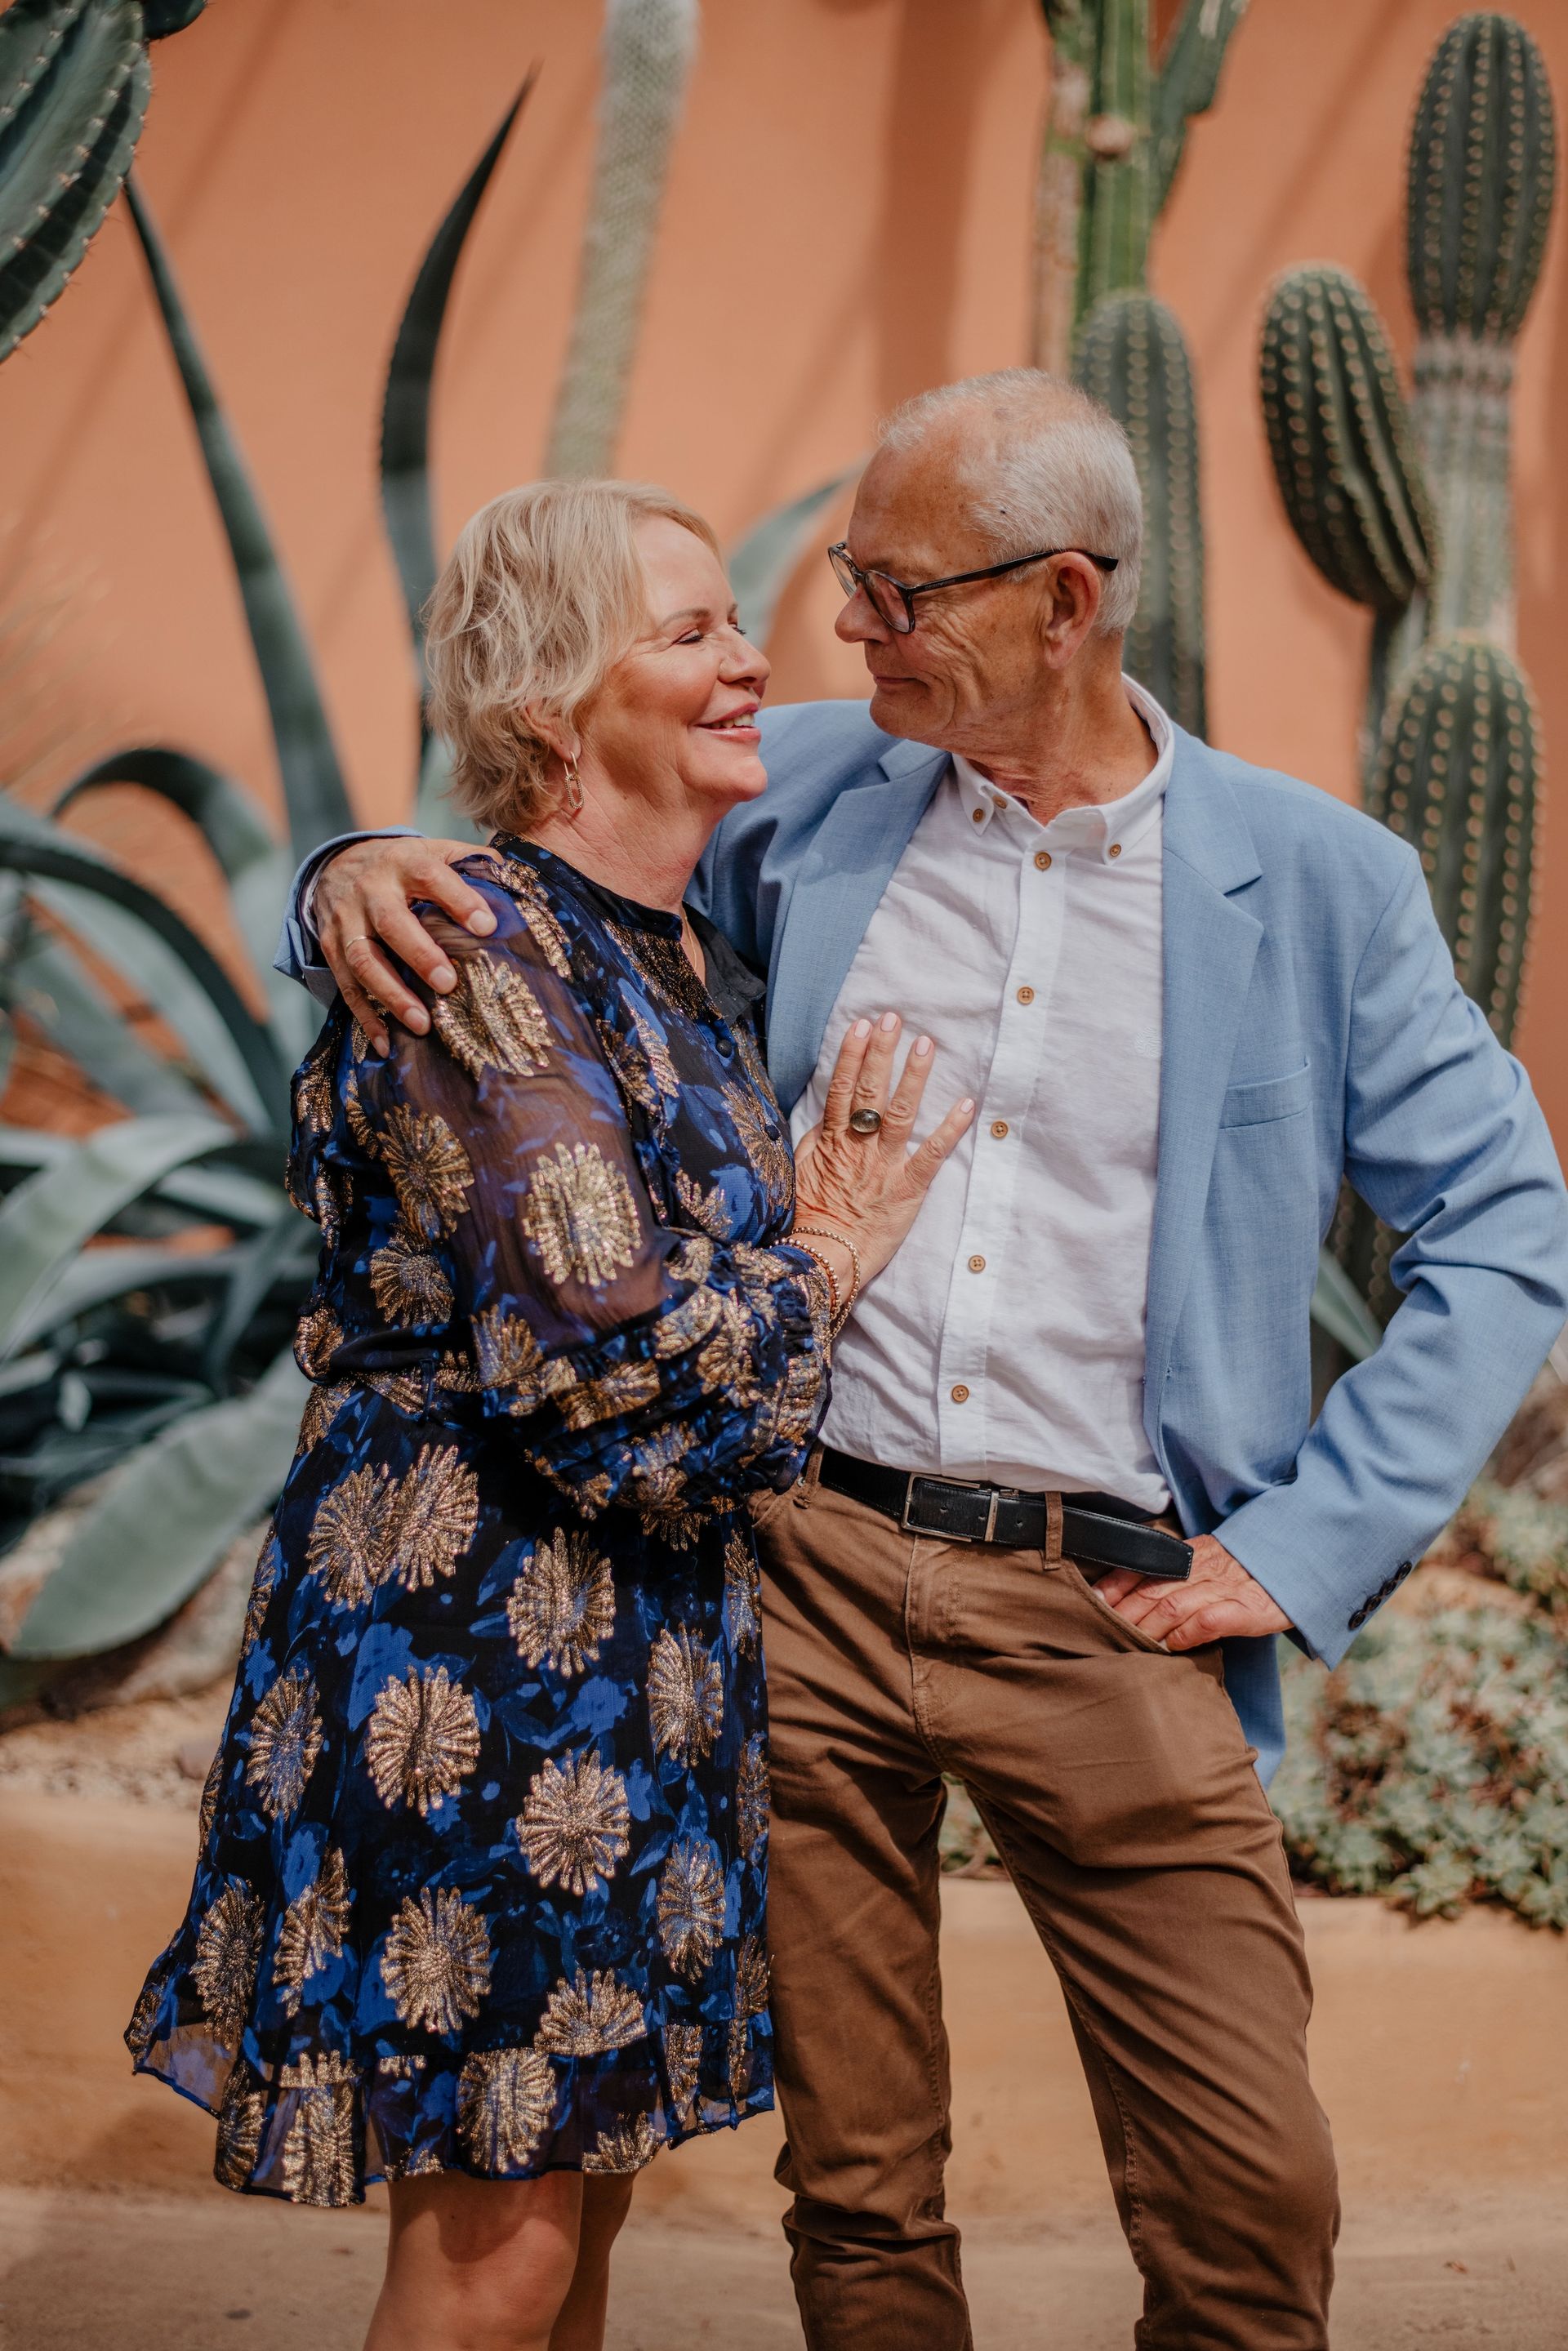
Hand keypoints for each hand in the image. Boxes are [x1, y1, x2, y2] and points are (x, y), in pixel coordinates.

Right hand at [315, 837, 494, 1051]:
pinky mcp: (331, 947)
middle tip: (448, 984)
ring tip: (422, 1024)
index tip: (486, 927)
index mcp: (403, 862)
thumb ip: (471, 863)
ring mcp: (346, 920)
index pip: (430, 877)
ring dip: (391, 994)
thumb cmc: (403, 866)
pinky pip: (346, 985)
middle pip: (391, 922)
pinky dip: (365, 1016)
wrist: (337, 865)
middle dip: (419, 955)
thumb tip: (513, 883)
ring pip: (364, 959)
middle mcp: (370, 890)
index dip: (458, 900)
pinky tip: (386, 1041)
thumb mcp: (433, 851)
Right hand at [792, 1012, 973, 1287]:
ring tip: (925, 1043)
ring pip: (899, 1112)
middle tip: (893, 1017)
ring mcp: (884, 1165)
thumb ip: (817, 1140)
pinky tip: (967, 1104)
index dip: (852, 1054)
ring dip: (913, 1076)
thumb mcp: (801, 1171)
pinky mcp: (907, 1189)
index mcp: (831, 1140)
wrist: (823, 1257)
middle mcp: (859, 1146)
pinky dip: (950, 1129)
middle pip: (870, 1090)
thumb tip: (827, 1116)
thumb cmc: (808, 1216)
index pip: (842, 1088)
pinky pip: (931, 1155)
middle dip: (882, 1051)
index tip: (862, 1024)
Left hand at [1093, 1533, 1291, 1650]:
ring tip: (1128, 1646)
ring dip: (1147, 1628)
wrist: (1303, 1564)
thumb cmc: (1252, 1570)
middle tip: (1100, 1633)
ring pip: (1173, 1605)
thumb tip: (1138, 1596)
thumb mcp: (1213, 1561)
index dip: (1116, 1585)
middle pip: (1151, 1590)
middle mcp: (1203, 1567)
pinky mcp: (1247, 1609)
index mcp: (1192, 1553)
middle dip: (1123, 1614)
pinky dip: (1186, 1634)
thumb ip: (1181, 1573)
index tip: (1093, 1602)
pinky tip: (1172, 1647)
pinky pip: (1208, 1620)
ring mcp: (1225, 1587)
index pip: (1144, 1566)